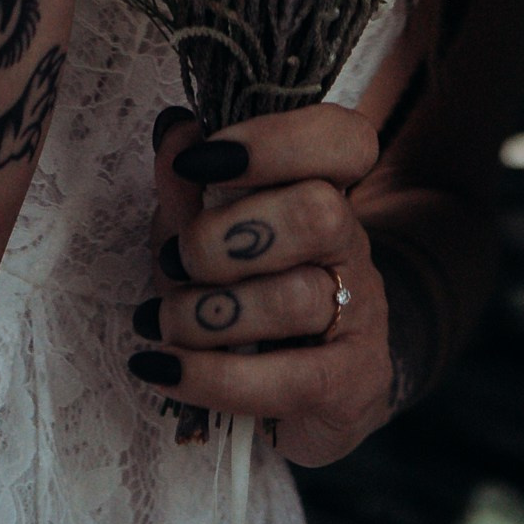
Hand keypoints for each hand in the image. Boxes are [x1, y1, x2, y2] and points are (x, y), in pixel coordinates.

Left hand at [130, 107, 395, 467]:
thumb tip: (176, 130)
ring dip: (206, 314)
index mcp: (326, 190)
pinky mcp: (352, 382)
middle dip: (226, 237)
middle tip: (175, 261)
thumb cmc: (242, 296)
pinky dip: (212, 376)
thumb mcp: (204, 237)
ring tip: (163, 323)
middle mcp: (352, 244)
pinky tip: (164, 369)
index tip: (199, 160)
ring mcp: (360, 314)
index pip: (343, 141)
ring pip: (295, 298)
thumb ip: (189, 188)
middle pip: (320, 212)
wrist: (302, 392)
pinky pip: (288, 380)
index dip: (275, 141)